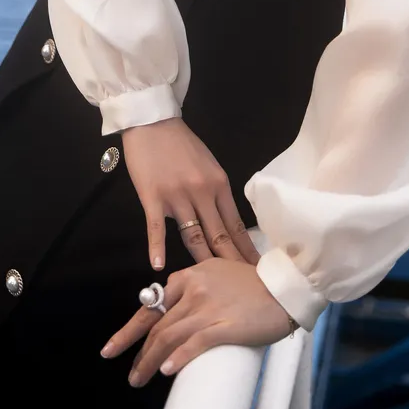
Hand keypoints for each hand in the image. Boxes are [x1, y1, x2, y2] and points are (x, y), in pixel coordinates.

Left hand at [100, 258, 294, 385]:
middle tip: (129, 375)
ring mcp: (209, 307)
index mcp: (189, 276)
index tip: (113, 348)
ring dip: (150, 362)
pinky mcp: (226, 325)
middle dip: (137, 353)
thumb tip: (175, 317)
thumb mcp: (217, 275)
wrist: (285, 286)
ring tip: (139, 380)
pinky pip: (196, 343)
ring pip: (169, 337)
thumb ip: (195, 289)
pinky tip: (168, 371)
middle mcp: (194, 289)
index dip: (130, 329)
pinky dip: (179, 358)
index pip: (152, 305)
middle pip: (156, 325)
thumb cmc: (254, 285)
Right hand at [121, 118, 260, 270]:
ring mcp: (177, 196)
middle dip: (232, 263)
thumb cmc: (181, 144)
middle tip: (242, 286)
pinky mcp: (152, 197)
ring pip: (193, 235)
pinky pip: (156, 227)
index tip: (256, 269)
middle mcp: (202, 192)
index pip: (236, 225)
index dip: (246, 250)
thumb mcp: (209, 165)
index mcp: (219, 184)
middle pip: (219, 235)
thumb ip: (217, 192)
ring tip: (211, 283)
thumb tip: (227, 221)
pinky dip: (157, 247)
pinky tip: (159, 265)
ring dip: (202, 261)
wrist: (153, 122)